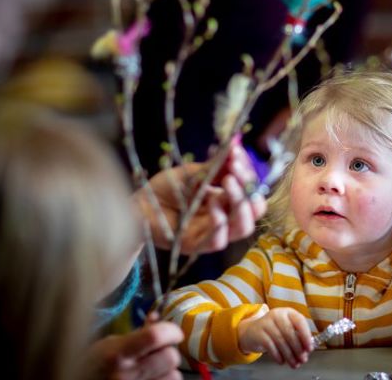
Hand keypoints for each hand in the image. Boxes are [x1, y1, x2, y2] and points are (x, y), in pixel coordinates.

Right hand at [86, 315, 182, 379]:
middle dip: (168, 351)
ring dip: (167, 371)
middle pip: (170, 357)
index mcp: (117, 354)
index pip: (155, 336)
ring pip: (174, 376)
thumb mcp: (109, 344)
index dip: (170, 331)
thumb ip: (136, 333)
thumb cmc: (91, 367)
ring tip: (152, 369)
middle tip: (158, 352)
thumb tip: (157, 318)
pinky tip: (149, 378)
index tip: (172, 332)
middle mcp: (126, 375)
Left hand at [136, 141, 266, 253]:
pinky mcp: (196, 245)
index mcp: (226, 200)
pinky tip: (212, 204)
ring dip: (239, 204)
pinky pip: (218, 241)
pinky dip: (220, 222)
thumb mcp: (193, 173)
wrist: (137, 205)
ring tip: (227, 184)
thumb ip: (216, 166)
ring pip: (243, 227)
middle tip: (234, 172)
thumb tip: (236, 146)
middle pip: (254, 210)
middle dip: (249, 189)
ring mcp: (211, 233)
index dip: (248, 172)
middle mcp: (224, 217)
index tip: (236, 154)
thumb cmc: (164, 190)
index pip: (250, 189)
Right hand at [237, 307, 313, 368]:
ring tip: (294, 363)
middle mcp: (277, 314)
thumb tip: (305, 351)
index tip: (310, 348)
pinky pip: (270, 345)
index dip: (306, 335)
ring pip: (280, 340)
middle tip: (303, 359)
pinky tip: (281, 361)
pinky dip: (277, 355)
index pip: (299, 320)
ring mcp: (266, 322)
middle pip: (289, 332)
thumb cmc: (274, 331)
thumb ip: (297, 338)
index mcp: (288, 312)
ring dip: (289, 355)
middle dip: (298, 348)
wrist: (252, 331)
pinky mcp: (258, 333)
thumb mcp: (286, 329)